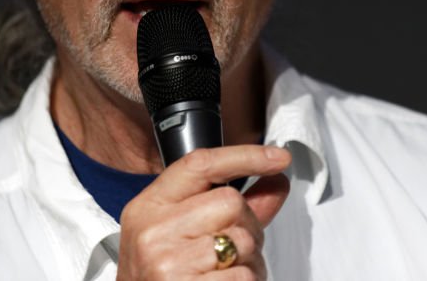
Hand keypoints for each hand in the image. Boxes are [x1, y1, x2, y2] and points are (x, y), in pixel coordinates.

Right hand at [117, 145, 290, 279]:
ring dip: (250, 261)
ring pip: (243, 241)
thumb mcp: (180, 233)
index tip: (277, 157)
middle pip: (230, 202)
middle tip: (235, 249)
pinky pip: (243, 276)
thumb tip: (275, 180)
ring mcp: (168, 262)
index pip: (200, 165)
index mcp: (149, 207)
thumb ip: (229, 206)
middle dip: (248, 225)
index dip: (245, 156)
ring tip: (227, 272)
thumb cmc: (160, 277)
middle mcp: (154, 231)